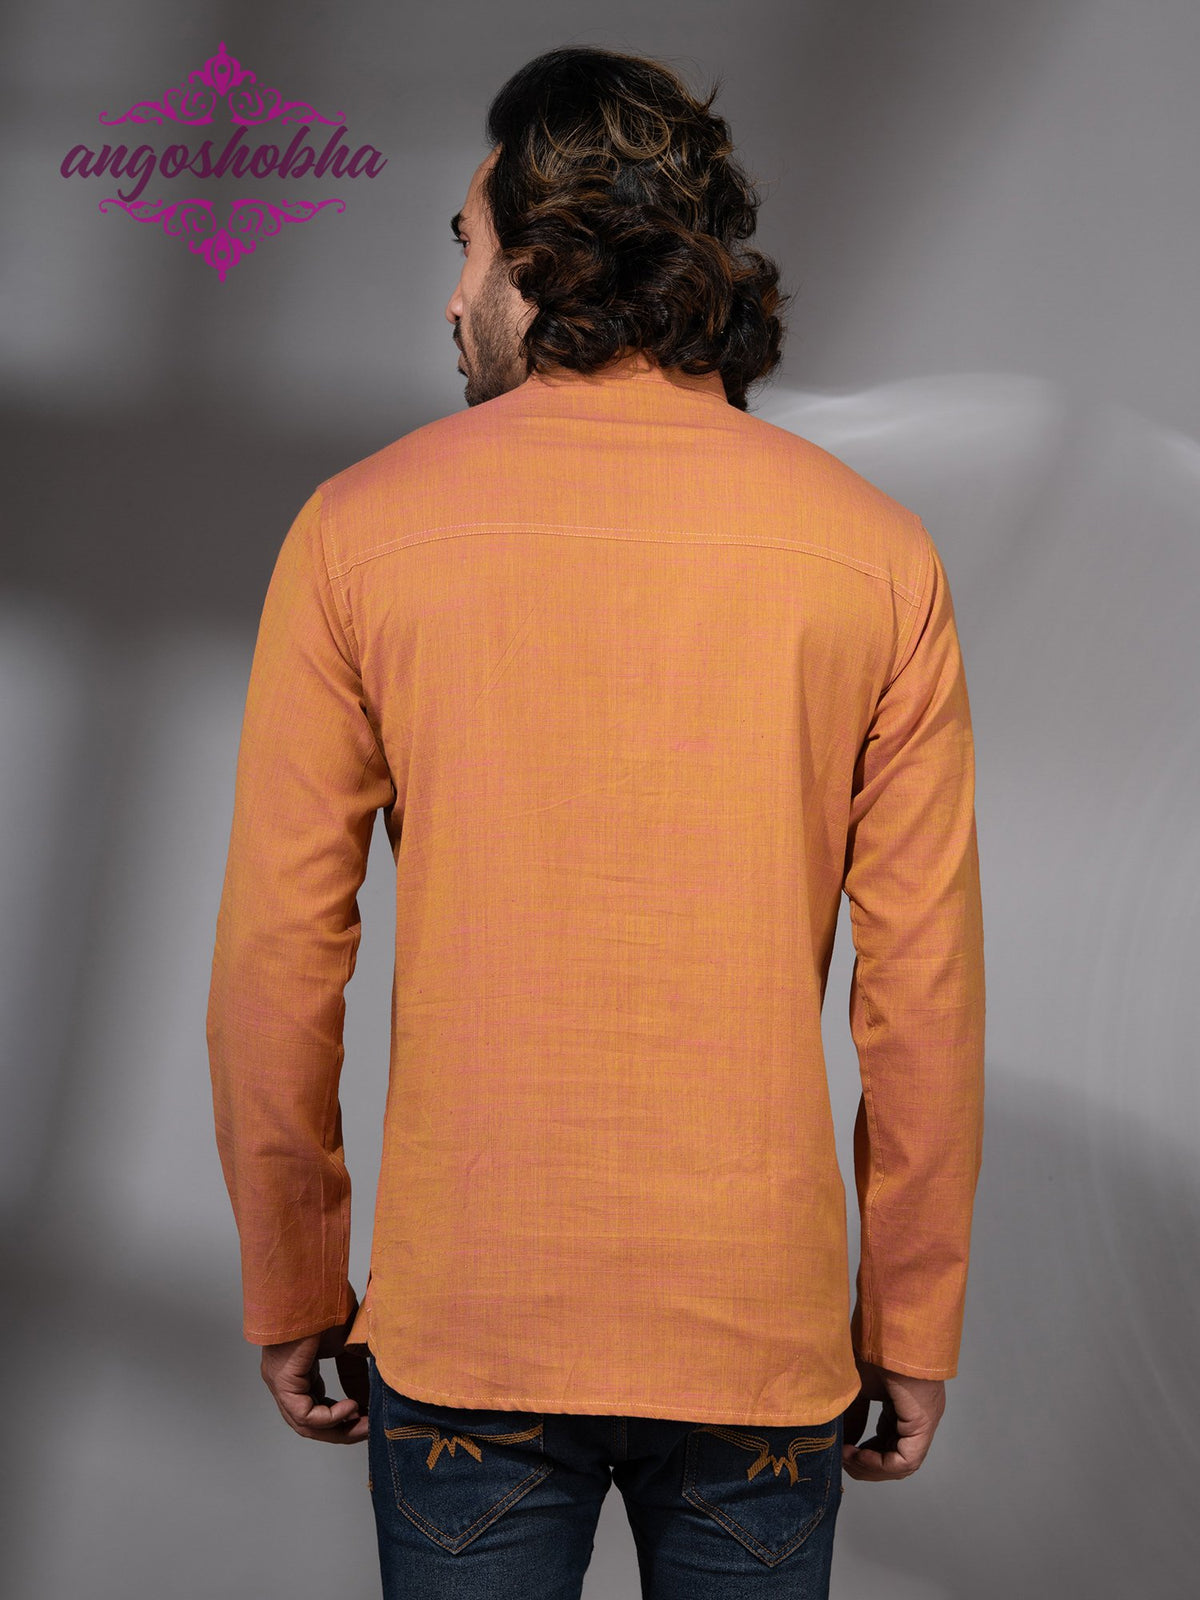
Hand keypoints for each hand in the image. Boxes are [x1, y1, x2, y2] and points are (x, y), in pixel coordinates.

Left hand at [260, 1297, 369, 1444]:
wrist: (311, 1283)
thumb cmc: (326, 1302)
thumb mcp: (347, 1344)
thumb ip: (354, 1374)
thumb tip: (366, 1402)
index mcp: (298, 1372)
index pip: (316, 1410)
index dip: (343, 1421)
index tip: (368, 1420)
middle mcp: (285, 1381)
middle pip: (310, 1424)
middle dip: (342, 1431)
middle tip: (369, 1429)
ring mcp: (280, 1382)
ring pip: (304, 1424)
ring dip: (338, 1428)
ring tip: (363, 1422)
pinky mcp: (282, 1380)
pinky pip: (303, 1413)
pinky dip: (329, 1416)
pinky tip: (351, 1407)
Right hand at [841, 1358, 945, 1481]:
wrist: (887, 1327)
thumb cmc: (871, 1346)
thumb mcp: (855, 1386)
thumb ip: (850, 1415)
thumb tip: (841, 1443)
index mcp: (904, 1404)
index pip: (887, 1441)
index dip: (864, 1453)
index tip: (841, 1450)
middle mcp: (917, 1416)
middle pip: (894, 1456)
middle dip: (866, 1464)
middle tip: (842, 1459)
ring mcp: (923, 1420)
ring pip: (902, 1463)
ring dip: (872, 1467)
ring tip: (847, 1458)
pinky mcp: (924, 1422)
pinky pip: (907, 1460)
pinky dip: (881, 1464)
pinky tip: (859, 1455)